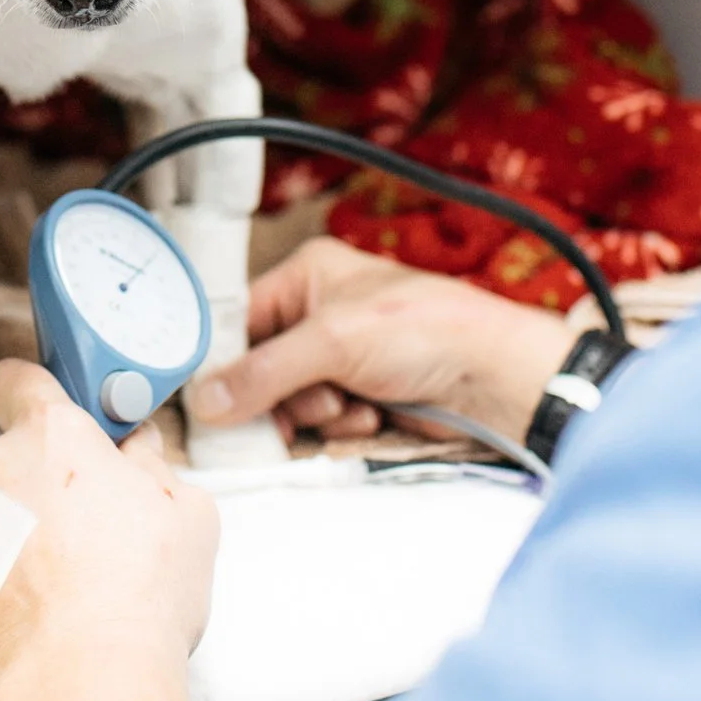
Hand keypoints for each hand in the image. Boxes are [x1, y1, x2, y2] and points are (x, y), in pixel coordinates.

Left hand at [0, 360, 219, 700]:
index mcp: (54, 435)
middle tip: (88, 516)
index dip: (40, 389)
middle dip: (43, 475)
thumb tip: (141, 452)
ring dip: (19, 528)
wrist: (81, 680)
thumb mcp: (188, 514)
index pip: (21, 377)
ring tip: (66, 574)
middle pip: (11, 451)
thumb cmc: (136, 602)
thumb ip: (156, 465)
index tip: (58, 407)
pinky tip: (37, 604)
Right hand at [187, 236, 577, 442]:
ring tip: (349, 405)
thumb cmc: (426, 330)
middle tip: (302, 407)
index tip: (211, 398)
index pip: (240, 317)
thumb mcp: (333, 342)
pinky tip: (371, 417)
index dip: (225, 359)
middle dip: (281, 395)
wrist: (493, 377)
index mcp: (308, 276)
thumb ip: (263, 372)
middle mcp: (319, 312)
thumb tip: (206, 401)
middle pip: (261, 367)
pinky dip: (341, 424)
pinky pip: (322, 419)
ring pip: (290, 400)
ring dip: (315, 413)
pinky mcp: (360, 393)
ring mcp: (341, 356)